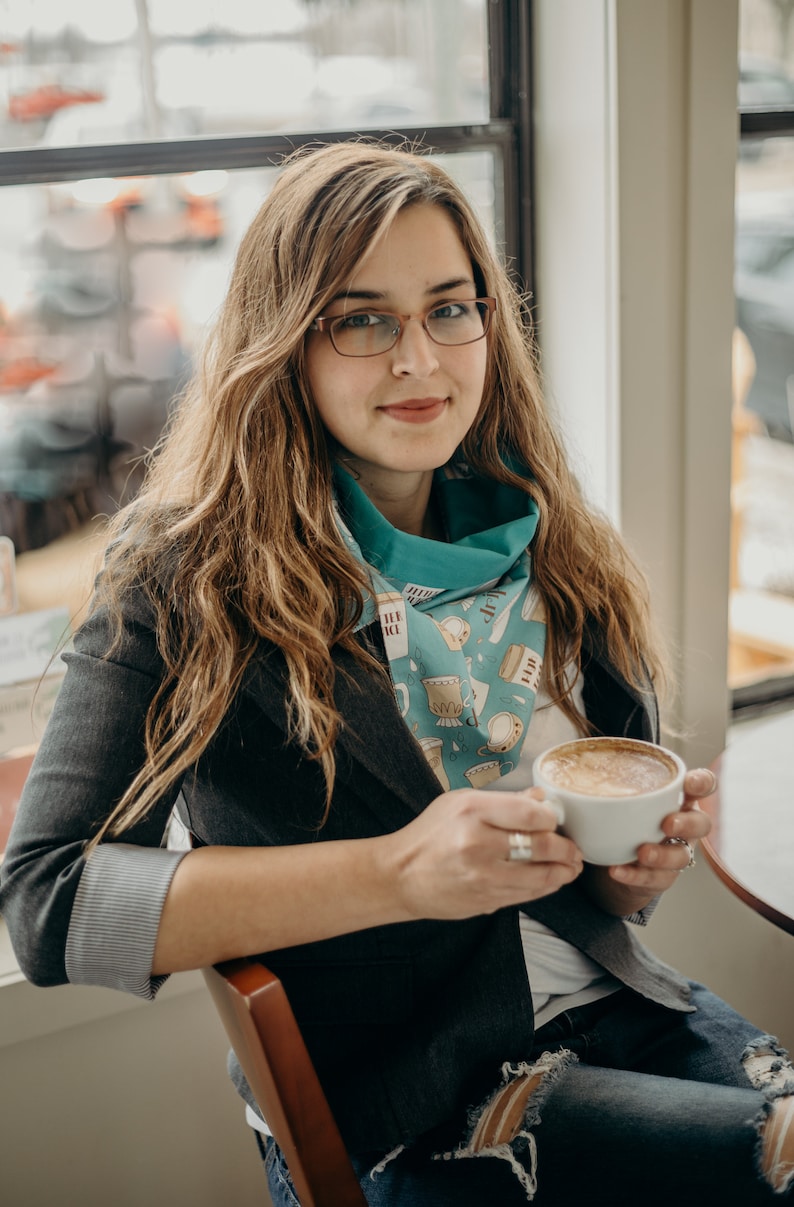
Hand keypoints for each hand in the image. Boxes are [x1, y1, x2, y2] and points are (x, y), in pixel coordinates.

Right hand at [385, 786, 583, 921]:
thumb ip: (503, 801)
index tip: (555, 819)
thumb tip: (540, 798)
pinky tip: (552, 880)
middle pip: (542, 846)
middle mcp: (479, 844)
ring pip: (541, 876)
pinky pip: (528, 895)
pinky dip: (546, 887)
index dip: (551, 818)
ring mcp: (484, 877)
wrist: (400, 876)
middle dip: (566, 848)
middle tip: (574, 848)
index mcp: (472, 812)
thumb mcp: (459, 803)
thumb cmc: (430, 834)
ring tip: (572, 866)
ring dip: (564, 872)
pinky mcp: (487, 901)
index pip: (530, 815)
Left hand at [590, 767, 715, 911]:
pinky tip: (618, 870)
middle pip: (701, 824)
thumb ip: (600, 785)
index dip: (702, 783)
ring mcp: (674, 852)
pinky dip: (634, 874)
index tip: (690, 783)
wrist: (615, 856)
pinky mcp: (661, 877)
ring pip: (681, 856)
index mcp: (676, 797)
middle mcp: (683, 825)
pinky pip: (654, 879)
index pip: (702, 785)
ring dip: (662, 854)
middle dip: (687, 823)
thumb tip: (556, 782)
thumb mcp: (616, 797)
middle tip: (667, 823)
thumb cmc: (621, 817)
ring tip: (641, 852)